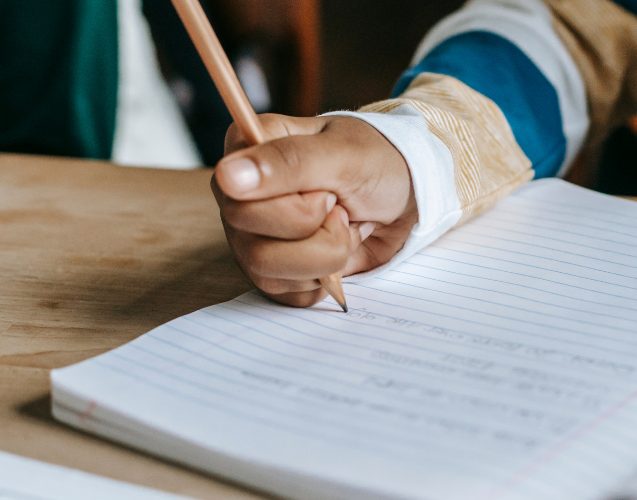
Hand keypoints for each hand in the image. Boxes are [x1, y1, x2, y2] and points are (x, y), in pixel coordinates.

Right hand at [213, 114, 417, 306]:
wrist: (409, 191)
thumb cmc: (376, 161)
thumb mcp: (342, 154)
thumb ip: (287, 162)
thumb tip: (227, 176)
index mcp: (245, 152)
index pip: (237, 201)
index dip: (294, 208)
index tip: (326, 191)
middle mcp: (240, 197)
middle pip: (253, 245)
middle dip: (318, 234)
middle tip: (341, 208)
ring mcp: (253, 236)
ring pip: (268, 273)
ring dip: (325, 256)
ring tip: (345, 227)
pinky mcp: (276, 270)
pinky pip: (287, 294)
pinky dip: (325, 278)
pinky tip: (340, 248)